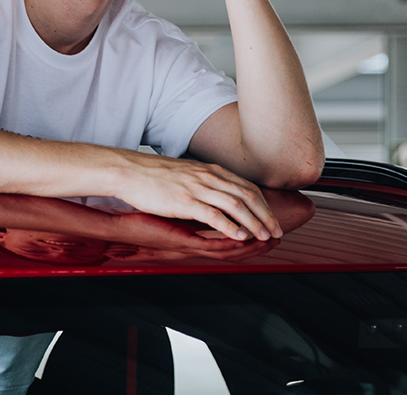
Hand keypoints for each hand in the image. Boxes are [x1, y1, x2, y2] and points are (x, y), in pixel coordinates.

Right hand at [111, 151, 282, 241]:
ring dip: (254, 222)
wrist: (130, 171)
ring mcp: (198, 187)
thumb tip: (219, 197)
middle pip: (247, 196)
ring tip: (263, 236)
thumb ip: (205, 183)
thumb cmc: (154, 175)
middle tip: (276, 231)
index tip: (272, 218)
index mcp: (210, 170)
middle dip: (265, 215)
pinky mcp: (185, 200)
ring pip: (236, 205)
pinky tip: (240, 236)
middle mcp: (208, 176)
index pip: (247, 187)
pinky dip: (230, 226)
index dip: (263, 204)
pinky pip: (214, 214)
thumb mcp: (187, 173)